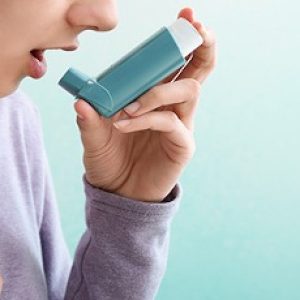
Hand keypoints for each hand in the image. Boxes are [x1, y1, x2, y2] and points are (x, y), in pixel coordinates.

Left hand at [74, 7, 216, 201]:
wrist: (119, 192)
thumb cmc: (110, 161)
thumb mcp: (95, 137)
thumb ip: (91, 119)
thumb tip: (82, 101)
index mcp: (156, 97)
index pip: (175, 63)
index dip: (182, 40)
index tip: (185, 16)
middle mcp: (173, 107)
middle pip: (199, 70)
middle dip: (201, 47)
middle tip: (197, 29)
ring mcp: (181, 125)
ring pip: (188, 91)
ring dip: (158, 90)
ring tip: (128, 106)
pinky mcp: (182, 145)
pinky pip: (170, 122)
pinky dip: (147, 117)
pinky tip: (124, 123)